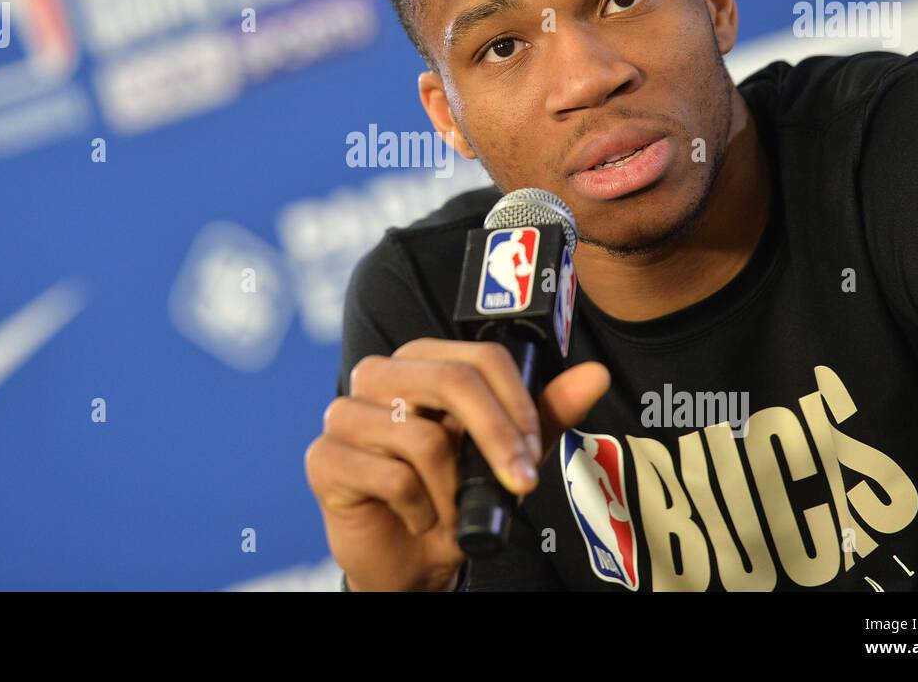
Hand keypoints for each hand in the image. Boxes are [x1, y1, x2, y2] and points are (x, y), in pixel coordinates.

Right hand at [305, 337, 609, 590]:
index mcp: (421, 361)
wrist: (411, 560)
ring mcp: (344, 414)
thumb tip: (594, 374)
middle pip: (451, 381)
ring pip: (424, 438)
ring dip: (453, 490)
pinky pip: (391, 477)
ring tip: (450, 506)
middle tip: (517, 483)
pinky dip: (420, 510)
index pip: (477, 357)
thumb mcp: (509, 454)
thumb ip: (546, 413)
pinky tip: (416, 517)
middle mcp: (378, 375)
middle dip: (496, 439)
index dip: (515, 404)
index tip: (531, 453)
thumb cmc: (455, 497)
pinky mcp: (324, 458)